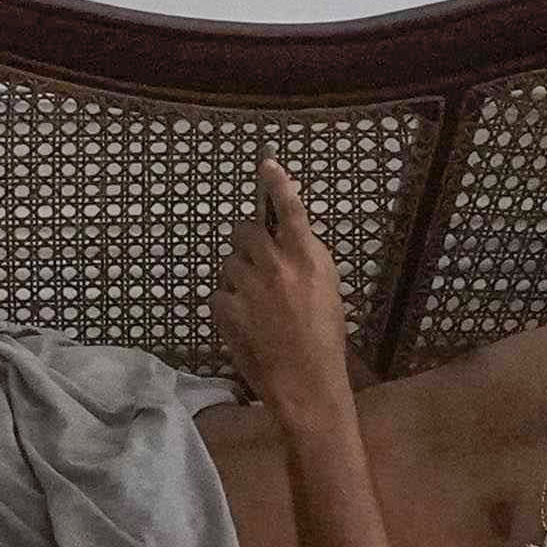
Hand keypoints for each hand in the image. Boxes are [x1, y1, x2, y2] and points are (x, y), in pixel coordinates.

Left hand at [210, 162, 356, 418]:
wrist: (305, 382)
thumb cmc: (324, 338)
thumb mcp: (326, 290)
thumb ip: (305, 259)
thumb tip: (286, 239)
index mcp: (307, 258)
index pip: (290, 208)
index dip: (277, 183)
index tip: (266, 164)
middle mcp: (275, 264)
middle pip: (245, 230)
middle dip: (247, 242)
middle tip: (257, 264)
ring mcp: (247, 286)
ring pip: (229, 263)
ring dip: (238, 276)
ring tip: (256, 305)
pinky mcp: (226, 308)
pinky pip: (220, 295)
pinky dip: (229, 306)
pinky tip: (246, 324)